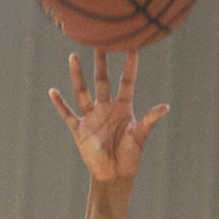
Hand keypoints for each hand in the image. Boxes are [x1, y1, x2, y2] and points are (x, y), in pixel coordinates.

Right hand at [49, 50, 168, 182]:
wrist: (114, 175)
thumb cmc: (130, 156)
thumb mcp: (140, 136)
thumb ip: (150, 120)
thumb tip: (166, 106)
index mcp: (123, 107)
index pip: (126, 82)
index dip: (129, 66)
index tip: (132, 47)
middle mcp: (106, 108)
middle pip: (102, 80)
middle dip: (101, 62)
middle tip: (100, 42)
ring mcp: (91, 117)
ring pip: (82, 91)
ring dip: (78, 75)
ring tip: (73, 56)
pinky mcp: (79, 128)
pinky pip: (67, 113)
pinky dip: (59, 103)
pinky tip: (52, 91)